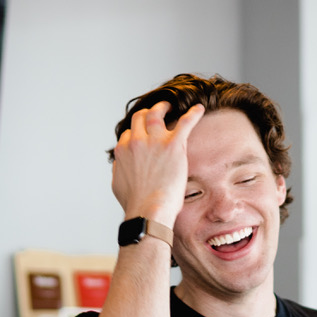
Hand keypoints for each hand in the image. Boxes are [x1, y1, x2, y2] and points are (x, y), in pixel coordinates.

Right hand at [111, 100, 204, 224]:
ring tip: (170, 105)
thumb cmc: (135, 203)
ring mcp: (154, 141)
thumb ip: (118, 170)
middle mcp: (136, 141)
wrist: (148, 211)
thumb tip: (119, 164)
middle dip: (147, 113)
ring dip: (163, 106)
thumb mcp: (117, 184)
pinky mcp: (173, 144)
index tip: (144, 134)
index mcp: (123, 150)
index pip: (129, 133)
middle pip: (140, 117)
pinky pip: (185, 122)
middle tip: (156, 112)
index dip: (137, 132)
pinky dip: (193, 113)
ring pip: (157, 113)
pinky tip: (199, 109)